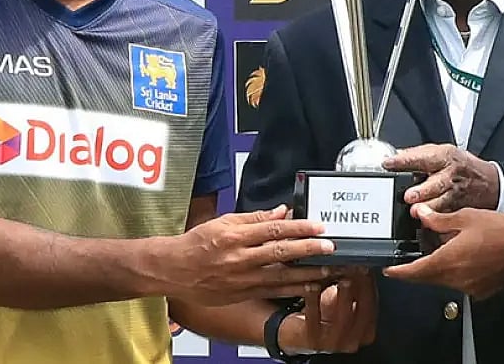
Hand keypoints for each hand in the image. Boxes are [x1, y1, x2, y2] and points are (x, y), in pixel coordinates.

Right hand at [167, 205, 339, 305]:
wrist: (172, 270)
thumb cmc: (197, 243)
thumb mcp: (224, 222)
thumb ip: (255, 217)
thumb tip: (282, 211)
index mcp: (235, 235)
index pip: (273, 229)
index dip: (298, 227)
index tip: (318, 225)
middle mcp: (239, 257)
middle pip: (280, 252)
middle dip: (308, 249)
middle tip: (330, 246)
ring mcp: (242, 278)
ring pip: (280, 276)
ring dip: (307, 273)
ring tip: (329, 269)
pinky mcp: (243, 293)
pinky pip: (273, 291)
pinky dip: (293, 289)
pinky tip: (310, 286)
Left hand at [278, 270, 377, 354]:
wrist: (299, 335)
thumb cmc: (323, 316)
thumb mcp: (343, 302)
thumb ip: (354, 288)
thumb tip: (360, 263)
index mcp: (365, 332)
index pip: (372, 306)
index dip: (370, 285)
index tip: (366, 267)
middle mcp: (352, 341)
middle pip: (361, 312)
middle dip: (360, 287)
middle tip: (357, 268)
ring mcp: (333, 343)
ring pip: (342, 317)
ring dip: (343, 294)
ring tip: (342, 276)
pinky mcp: (312, 340)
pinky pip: (314, 318)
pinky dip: (314, 300)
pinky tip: (312, 285)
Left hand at [382, 144, 500, 211]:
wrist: (490, 184)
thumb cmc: (462, 167)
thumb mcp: (443, 152)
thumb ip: (419, 154)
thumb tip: (396, 156)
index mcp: (444, 157)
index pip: (423, 157)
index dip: (405, 160)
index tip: (389, 163)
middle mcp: (450, 177)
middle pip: (436, 184)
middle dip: (422, 190)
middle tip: (408, 196)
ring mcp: (455, 196)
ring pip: (442, 204)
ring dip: (428, 209)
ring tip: (415, 212)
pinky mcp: (458, 211)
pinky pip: (447, 218)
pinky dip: (437, 222)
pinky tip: (428, 225)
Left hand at [382, 205, 503, 299]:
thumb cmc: (502, 231)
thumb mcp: (465, 218)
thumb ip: (438, 220)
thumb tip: (420, 215)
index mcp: (448, 261)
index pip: (413, 271)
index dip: (397, 271)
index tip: (387, 268)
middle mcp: (456, 279)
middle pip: (426, 277)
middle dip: (418, 266)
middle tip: (413, 252)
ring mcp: (468, 287)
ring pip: (442, 279)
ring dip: (438, 266)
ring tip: (444, 247)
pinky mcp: (480, 290)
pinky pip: (459, 282)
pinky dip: (455, 271)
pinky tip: (463, 255)